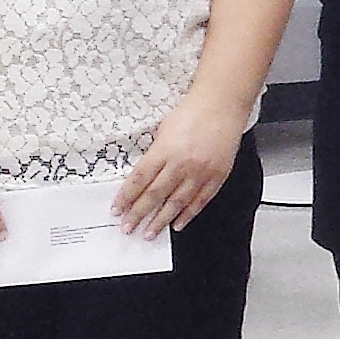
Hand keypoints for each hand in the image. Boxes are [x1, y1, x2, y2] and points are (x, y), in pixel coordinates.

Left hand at [111, 91, 248, 235]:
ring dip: (161, 220)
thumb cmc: (192, 113)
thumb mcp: (163, 129)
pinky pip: (200, 200)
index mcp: (164, 150)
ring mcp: (200, 171)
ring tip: (150, 233)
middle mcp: (181, 164)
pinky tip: (178, 224)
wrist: (222, 106)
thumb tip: (144, 175)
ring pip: (176, 202)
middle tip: (128, 228)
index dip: (126, 198)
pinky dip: (188, 214)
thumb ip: (155, 153)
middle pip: (154, 195)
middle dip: (139, 214)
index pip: (139, 180)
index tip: (117, 210)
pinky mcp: (217, 175)